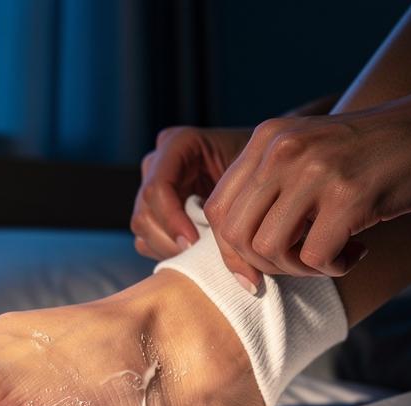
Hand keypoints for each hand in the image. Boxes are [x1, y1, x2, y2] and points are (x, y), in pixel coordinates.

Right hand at [131, 126, 251, 259]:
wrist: (268, 169)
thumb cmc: (264, 166)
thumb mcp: (254, 174)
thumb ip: (235, 199)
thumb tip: (224, 242)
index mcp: (178, 143)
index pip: (158, 187)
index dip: (172, 219)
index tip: (195, 242)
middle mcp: (157, 163)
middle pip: (145, 211)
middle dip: (170, 239)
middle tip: (201, 256)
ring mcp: (152, 188)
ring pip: (143, 228)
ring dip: (170, 248)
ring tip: (203, 254)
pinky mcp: (153, 212)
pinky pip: (146, 240)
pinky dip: (168, 252)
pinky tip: (196, 252)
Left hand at [204, 92, 410, 288]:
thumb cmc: (379, 151)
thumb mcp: (312, 154)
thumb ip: (273, 188)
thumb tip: (240, 256)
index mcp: (267, 140)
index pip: (218, 209)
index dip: (230, 253)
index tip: (256, 275)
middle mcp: (283, 150)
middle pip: (237, 234)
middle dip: (267, 265)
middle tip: (304, 262)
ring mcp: (315, 171)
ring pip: (270, 249)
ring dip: (300, 269)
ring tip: (332, 256)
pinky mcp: (350, 196)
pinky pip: (316, 258)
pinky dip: (334, 268)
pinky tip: (357, 251)